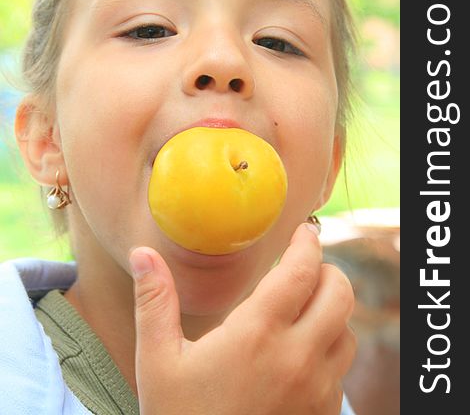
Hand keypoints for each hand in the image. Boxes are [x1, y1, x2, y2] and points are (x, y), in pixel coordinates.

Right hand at [130, 223, 355, 414]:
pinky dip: (331, 348)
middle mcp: (296, 359)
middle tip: (307, 267)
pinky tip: (302, 351)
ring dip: (332, 311)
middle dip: (328, 271)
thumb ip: (155, 301)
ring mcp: (315, 390)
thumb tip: (142, 253)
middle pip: (340, 295)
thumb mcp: (158, 361)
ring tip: (305, 307)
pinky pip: (342, 370)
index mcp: (256, 335)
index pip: (301, 272)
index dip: (307, 244)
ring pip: (347, 332)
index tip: (305, 231)